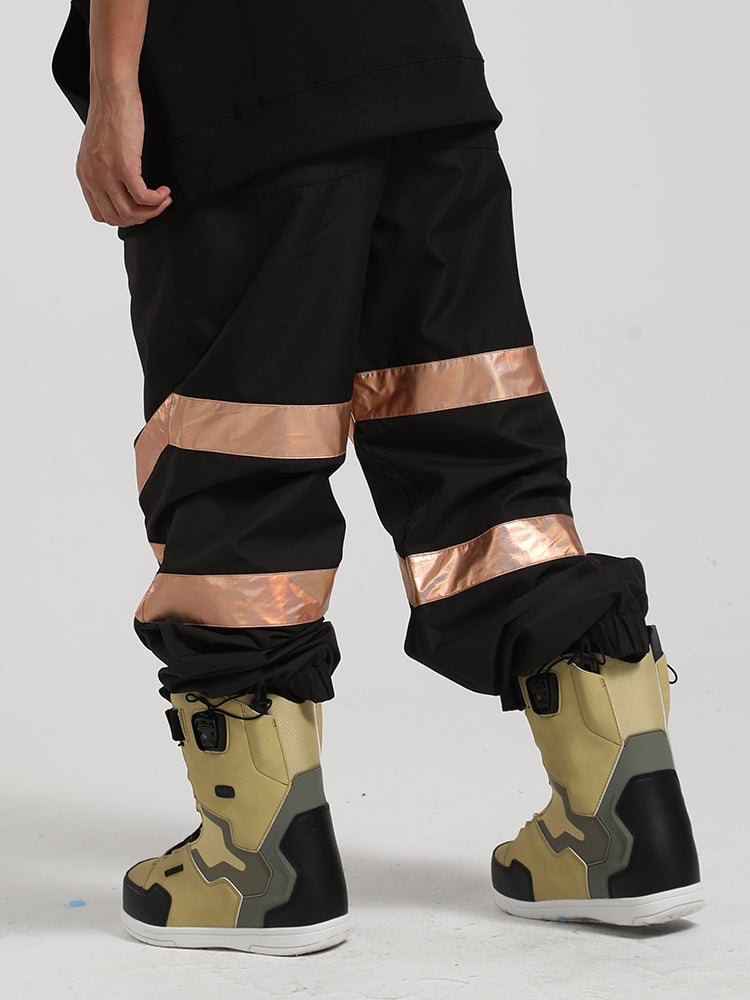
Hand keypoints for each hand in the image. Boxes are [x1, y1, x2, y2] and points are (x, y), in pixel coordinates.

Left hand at [76, 82, 171, 226]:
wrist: (112, 92)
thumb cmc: (109, 114)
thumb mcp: (98, 149)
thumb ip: (102, 170)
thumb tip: (119, 188)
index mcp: (84, 175)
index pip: (101, 214)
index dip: (124, 218)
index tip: (139, 210)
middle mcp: (92, 177)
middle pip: (117, 218)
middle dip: (141, 218)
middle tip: (155, 207)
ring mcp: (107, 173)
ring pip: (131, 212)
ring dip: (152, 210)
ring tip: (163, 199)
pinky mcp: (124, 166)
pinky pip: (143, 197)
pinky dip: (158, 199)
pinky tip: (165, 191)